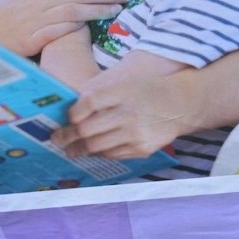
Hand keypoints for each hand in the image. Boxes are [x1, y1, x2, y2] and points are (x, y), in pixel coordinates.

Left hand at [55, 65, 201, 159]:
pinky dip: (100, 153)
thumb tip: (71, 113)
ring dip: (79, 149)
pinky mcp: (142, 149)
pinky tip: (94, 150)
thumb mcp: (125, 84)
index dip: (73, 113)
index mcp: (122, 92)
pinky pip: (113, 154)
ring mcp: (135, 134)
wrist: (180, 104)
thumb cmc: (147, 91)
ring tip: (70, 149)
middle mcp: (128, 114)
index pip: (88, 104)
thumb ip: (100, 95)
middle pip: (87, 130)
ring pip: (97, 146)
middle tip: (57, 139)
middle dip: (67, 137)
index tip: (67, 118)